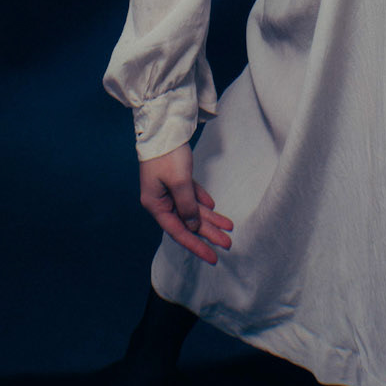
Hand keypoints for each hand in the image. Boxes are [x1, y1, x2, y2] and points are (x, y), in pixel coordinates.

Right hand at [138, 144, 232, 265]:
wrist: (164, 127)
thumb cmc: (168, 155)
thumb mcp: (180, 182)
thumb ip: (187, 206)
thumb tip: (193, 226)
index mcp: (156, 204)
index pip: (178, 231)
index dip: (197, 246)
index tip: (213, 258)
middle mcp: (161, 200)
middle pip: (188, 222)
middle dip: (209, 233)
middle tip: (228, 244)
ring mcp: (168, 188)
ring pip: (192, 208)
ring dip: (210, 217)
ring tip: (229, 227)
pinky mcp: (175, 177)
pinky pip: (191, 194)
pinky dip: (202, 200)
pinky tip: (214, 206)